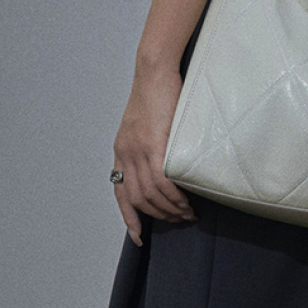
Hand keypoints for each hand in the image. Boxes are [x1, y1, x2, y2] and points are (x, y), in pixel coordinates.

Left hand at [112, 50, 196, 243]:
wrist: (155, 70)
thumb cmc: (155, 93)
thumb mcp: (142, 124)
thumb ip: (146, 146)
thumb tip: (161, 166)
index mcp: (121, 151)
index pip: (120, 193)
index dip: (129, 218)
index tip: (139, 236)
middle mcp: (125, 153)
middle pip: (138, 199)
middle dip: (159, 216)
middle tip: (180, 220)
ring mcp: (138, 149)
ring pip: (151, 194)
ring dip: (170, 209)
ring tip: (188, 213)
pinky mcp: (154, 143)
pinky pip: (162, 180)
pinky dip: (174, 196)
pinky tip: (185, 201)